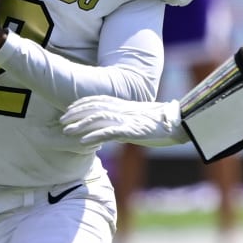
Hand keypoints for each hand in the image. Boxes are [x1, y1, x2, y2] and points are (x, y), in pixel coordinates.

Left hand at [60, 95, 187, 147]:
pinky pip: (109, 133)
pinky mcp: (132, 131)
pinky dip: (94, 136)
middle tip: (61, 120)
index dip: (82, 103)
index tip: (69, 108)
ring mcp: (127, 120)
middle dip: (76, 113)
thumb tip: (118, 128)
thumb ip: (128, 121)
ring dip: (80, 125)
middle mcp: (123, 110)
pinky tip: (83, 142)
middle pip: (94, 108)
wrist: (181, 122)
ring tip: (66, 131)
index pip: (99, 100)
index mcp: (126, 105)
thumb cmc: (165, 122)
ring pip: (98, 119)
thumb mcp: (142, 118)